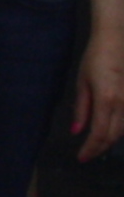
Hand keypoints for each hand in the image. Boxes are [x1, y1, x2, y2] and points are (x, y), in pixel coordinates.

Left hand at [75, 29, 123, 161]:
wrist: (117, 39)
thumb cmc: (96, 58)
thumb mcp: (82, 82)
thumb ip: (81, 109)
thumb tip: (77, 131)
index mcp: (107, 100)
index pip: (99, 134)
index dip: (91, 149)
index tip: (81, 157)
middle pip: (114, 136)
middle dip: (100, 147)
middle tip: (87, 153)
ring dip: (112, 139)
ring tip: (98, 143)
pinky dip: (122, 128)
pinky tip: (113, 129)